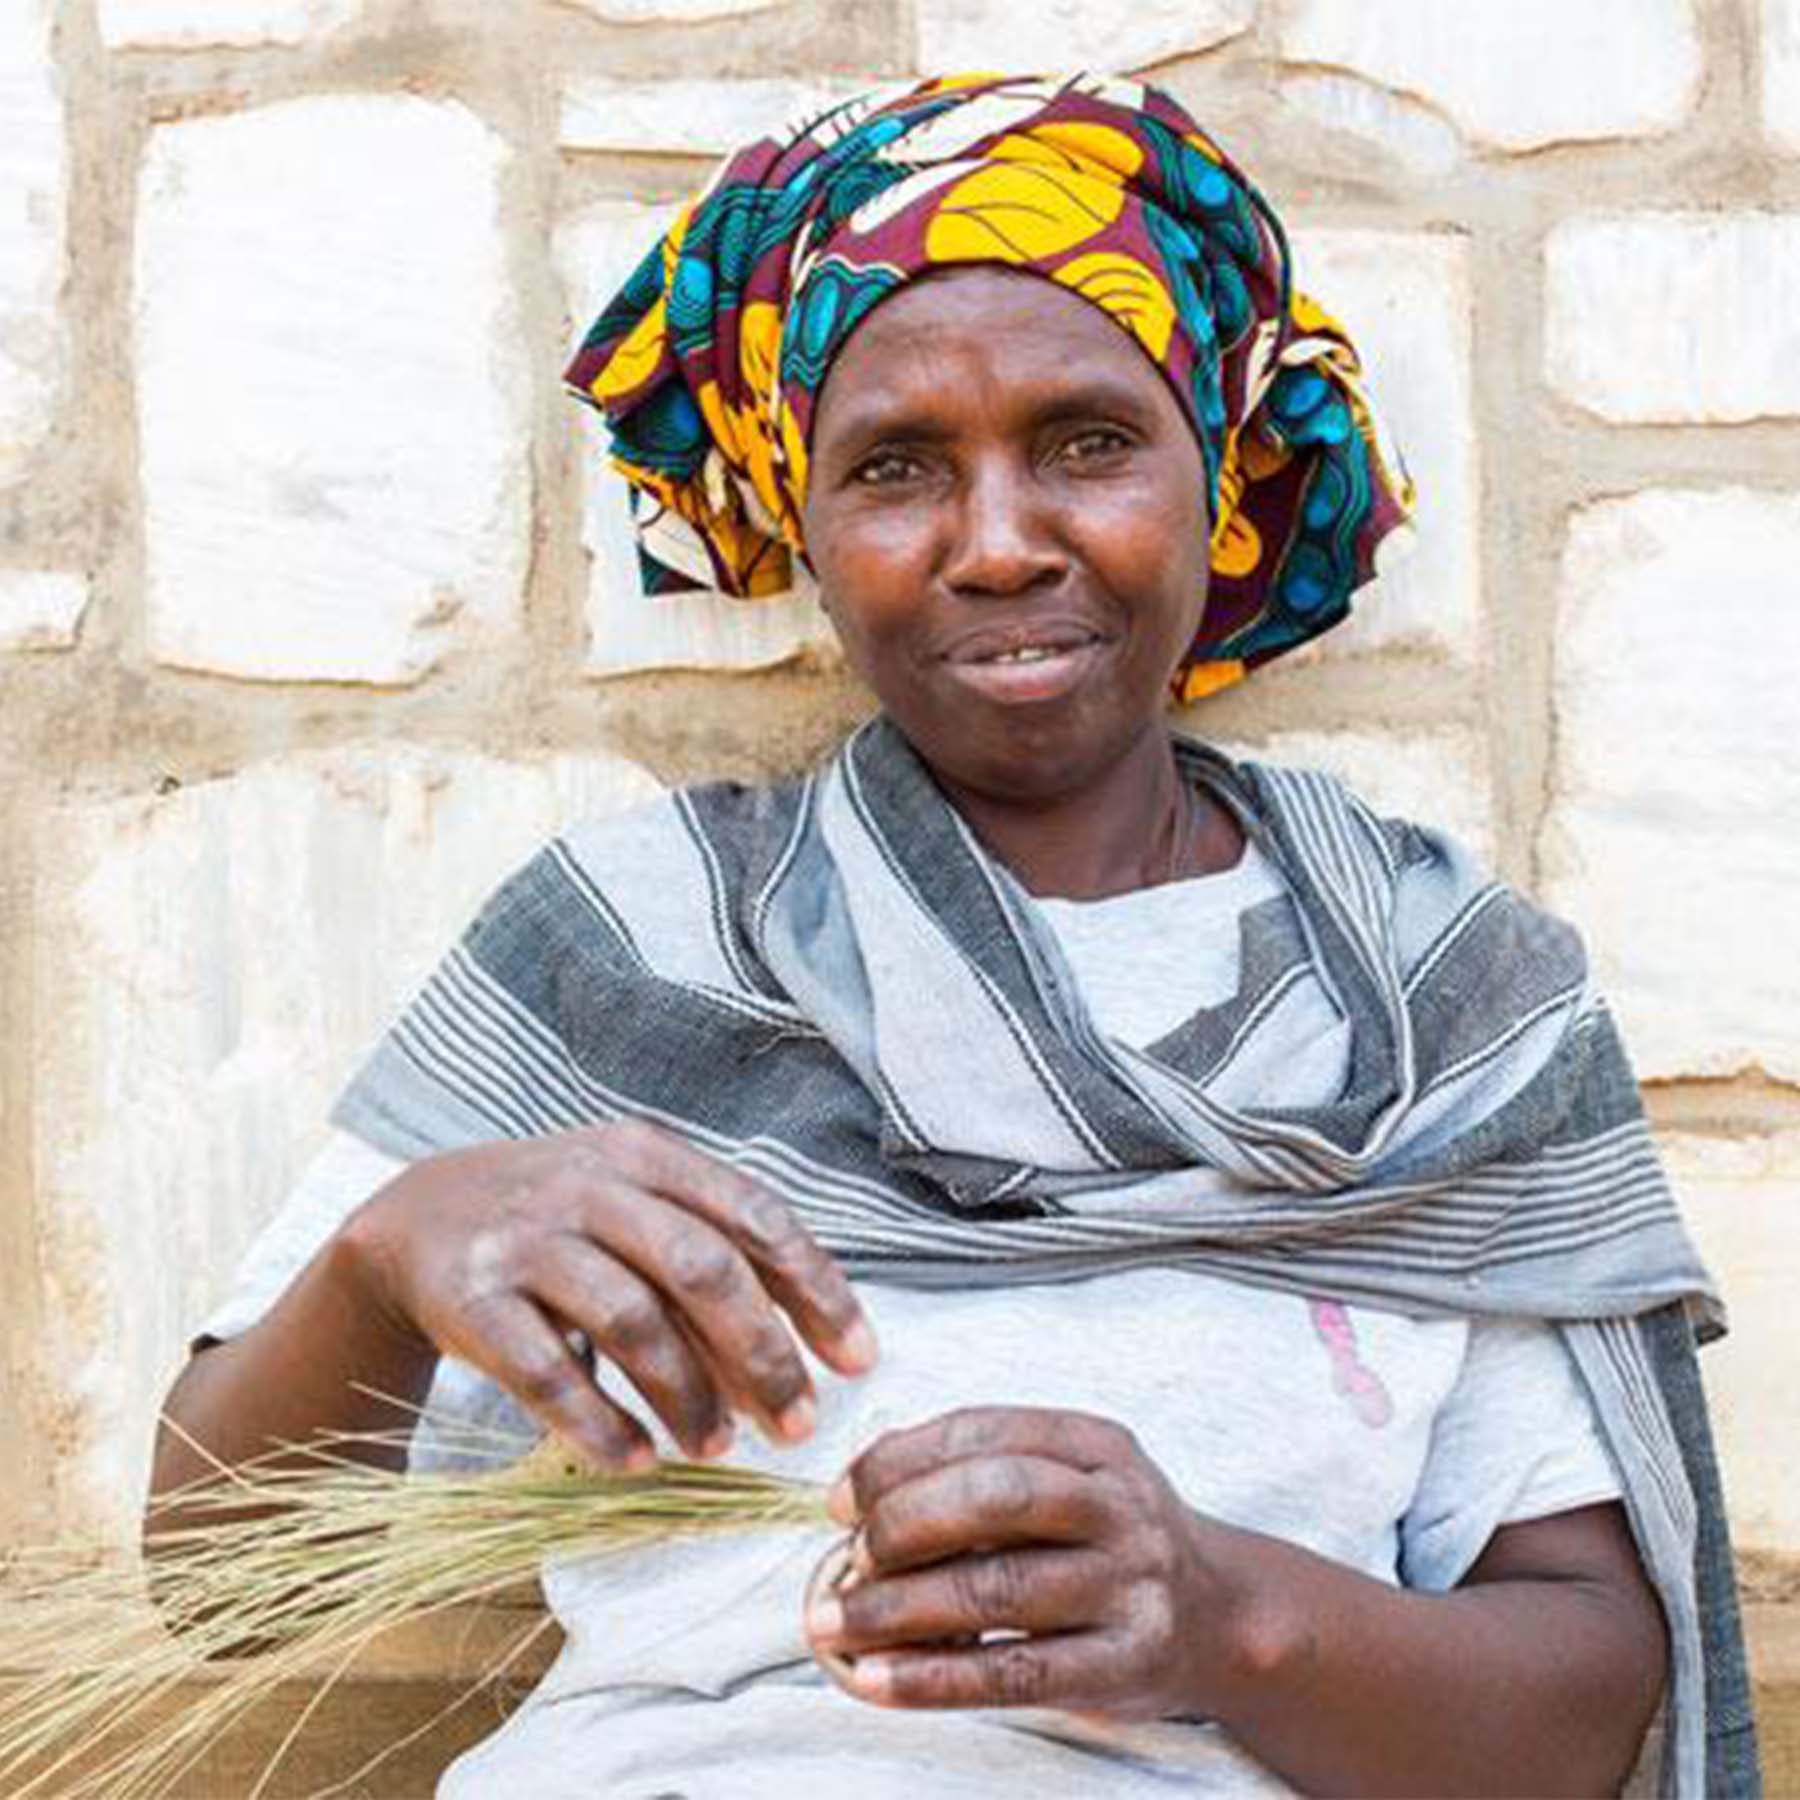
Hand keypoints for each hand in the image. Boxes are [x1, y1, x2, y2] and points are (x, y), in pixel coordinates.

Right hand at [340, 1120, 876, 1470]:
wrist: (417, 1219)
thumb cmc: (563, 1221)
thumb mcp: (636, 1202)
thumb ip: (715, 1255)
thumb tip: (811, 1350)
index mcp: (648, 1155)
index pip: (754, 1216)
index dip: (815, 1290)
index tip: (859, 1361)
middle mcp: (591, 1186)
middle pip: (699, 1268)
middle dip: (761, 1354)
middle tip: (799, 1424)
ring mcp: (527, 1240)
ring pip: (630, 1321)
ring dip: (686, 1395)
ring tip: (718, 1448)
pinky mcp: (471, 1299)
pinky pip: (545, 1371)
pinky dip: (597, 1422)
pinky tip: (634, 1459)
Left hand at [804, 1406, 1244, 1718]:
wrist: (1222, 1616)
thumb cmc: (1111, 1539)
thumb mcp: (1071, 1474)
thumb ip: (983, 1466)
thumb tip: (864, 1483)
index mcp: (1095, 1443)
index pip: (982, 1431)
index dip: (898, 1460)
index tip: (842, 1498)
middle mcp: (1118, 1506)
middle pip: (993, 1498)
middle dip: (901, 1525)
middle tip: (847, 1558)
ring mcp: (1127, 1586)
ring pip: (996, 1589)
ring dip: (897, 1609)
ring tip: (834, 1622)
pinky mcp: (1124, 1665)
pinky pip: (1013, 1673)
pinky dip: (933, 1678)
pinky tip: (876, 1680)